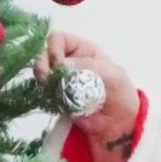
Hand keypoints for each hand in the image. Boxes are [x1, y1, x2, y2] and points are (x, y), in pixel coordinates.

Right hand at [36, 31, 139, 161]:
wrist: (117, 122)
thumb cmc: (120, 93)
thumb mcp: (113, 74)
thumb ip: (90, 66)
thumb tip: (63, 64)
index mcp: (82, 50)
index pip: (58, 39)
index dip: (54, 48)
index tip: (60, 64)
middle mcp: (68, 61)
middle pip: (43, 53)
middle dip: (42, 63)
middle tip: (47, 77)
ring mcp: (60, 79)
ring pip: (40, 71)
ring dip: (41, 78)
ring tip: (48, 86)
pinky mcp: (56, 96)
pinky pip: (42, 90)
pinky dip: (43, 92)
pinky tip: (51, 97)